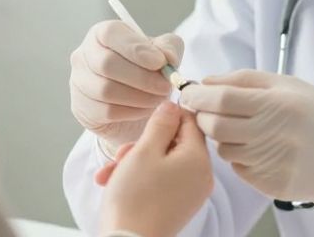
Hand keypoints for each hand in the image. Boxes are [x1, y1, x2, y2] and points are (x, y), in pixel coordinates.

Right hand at [70, 20, 183, 147]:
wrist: (136, 105)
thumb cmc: (146, 71)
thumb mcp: (163, 54)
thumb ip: (169, 48)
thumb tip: (168, 57)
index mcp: (102, 34)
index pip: (110, 34)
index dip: (135, 48)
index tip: (160, 62)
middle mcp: (84, 54)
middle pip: (107, 64)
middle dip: (142, 77)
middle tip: (165, 86)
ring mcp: (79, 81)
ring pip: (106, 90)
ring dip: (139, 96)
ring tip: (158, 98)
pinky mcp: (81, 107)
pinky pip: (106, 111)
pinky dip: (132, 112)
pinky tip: (145, 109)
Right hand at [99, 101, 213, 236]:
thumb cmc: (135, 198)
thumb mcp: (144, 151)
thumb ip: (161, 124)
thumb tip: (172, 106)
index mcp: (199, 160)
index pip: (191, 121)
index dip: (167, 115)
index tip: (147, 119)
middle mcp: (201, 177)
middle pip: (174, 144)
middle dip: (143, 144)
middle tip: (122, 153)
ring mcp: (190, 194)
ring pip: (163, 163)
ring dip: (135, 162)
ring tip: (111, 172)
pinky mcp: (177, 207)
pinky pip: (161, 181)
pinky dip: (139, 179)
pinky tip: (113, 183)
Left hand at [180, 70, 313, 206]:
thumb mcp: (288, 84)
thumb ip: (244, 80)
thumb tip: (205, 81)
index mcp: (278, 105)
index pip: (220, 100)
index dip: (198, 95)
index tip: (190, 92)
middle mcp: (273, 135)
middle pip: (215, 126)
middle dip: (204, 116)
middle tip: (210, 110)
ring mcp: (273, 164)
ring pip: (224, 150)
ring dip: (223, 137)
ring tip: (244, 129)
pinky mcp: (273, 186)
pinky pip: (239, 169)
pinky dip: (241, 156)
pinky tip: (261, 148)